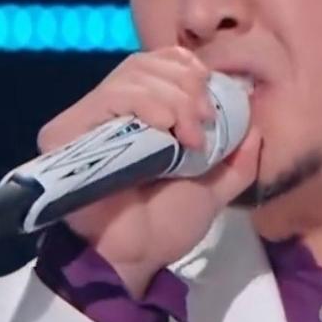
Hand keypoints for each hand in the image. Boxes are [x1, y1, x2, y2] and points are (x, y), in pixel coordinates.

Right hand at [36, 47, 260, 297]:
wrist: (135, 258)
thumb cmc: (166, 226)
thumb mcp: (215, 187)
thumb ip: (237, 158)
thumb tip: (255, 125)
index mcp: (141, 115)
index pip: (159, 63)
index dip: (189, 70)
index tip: (212, 100)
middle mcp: (111, 112)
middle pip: (147, 63)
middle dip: (187, 86)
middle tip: (204, 123)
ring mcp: (87, 120)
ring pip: (131, 75)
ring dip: (173, 98)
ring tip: (189, 136)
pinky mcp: (66, 131)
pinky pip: (108, 97)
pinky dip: (145, 103)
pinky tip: (164, 126)